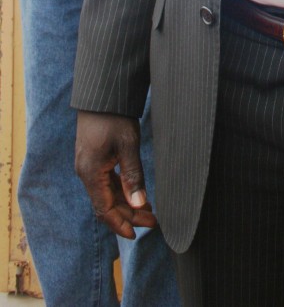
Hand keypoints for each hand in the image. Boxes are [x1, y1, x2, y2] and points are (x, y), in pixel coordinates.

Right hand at [75, 110, 155, 238]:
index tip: (137, 234)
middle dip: (129, 215)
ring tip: (148, 211)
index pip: (105, 209)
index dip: (121, 224)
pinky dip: (121, 191)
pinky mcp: (93, 158)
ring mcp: (88, 165)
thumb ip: (133, 176)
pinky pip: (105, 182)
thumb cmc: (115, 117)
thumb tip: (139, 204)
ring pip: (107, 193)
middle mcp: (86, 172)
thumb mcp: (128, 145)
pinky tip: (135, 194)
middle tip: (152, 222)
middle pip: (106, 204)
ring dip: (126, 204)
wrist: (101, 93)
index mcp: (91, 173)